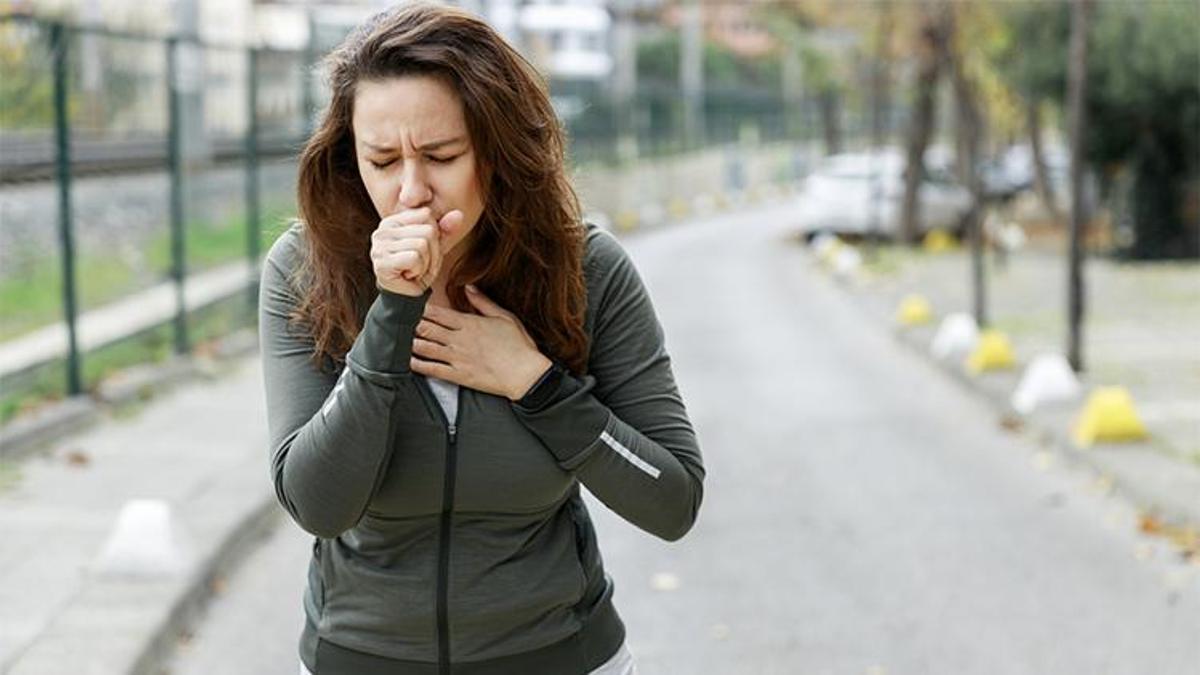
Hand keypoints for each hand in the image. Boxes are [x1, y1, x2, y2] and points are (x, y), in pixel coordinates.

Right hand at [370, 208, 463, 296]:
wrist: (406, 297)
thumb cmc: (419, 269)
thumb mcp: (435, 247)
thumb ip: (445, 229)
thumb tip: (459, 214)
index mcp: (393, 221)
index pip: (427, 214)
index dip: (435, 235)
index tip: (425, 251)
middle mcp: (383, 230)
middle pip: (427, 230)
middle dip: (433, 252)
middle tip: (421, 265)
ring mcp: (380, 246)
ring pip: (422, 244)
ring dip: (426, 263)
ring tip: (415, 270)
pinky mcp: (381, 262)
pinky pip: (415, 258)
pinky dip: (419, 270)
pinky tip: (408, 275)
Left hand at [411, 285, 552, 399]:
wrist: (525, 374)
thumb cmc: (519, 345)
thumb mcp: (504, 317)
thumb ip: (483, 302)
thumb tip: (469, 288)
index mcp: (469, 323)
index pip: (438, 313)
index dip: (421, 309)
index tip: (410, 305)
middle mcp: (459, 339)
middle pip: (427, 328)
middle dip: (411, 324)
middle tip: (398, 321)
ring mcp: (457, 358)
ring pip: (425, 347)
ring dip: (411, 343)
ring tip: (399, 339)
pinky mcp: (459, 375)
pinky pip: (432, 369)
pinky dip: (418, 365)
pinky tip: (408, 361)